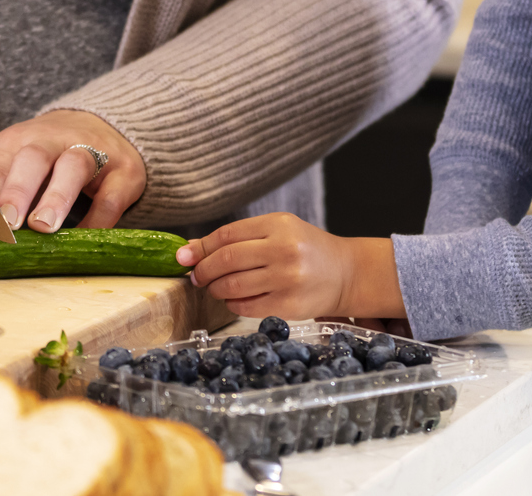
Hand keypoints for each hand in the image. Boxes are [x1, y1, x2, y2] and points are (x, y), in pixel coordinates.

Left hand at [0, 110, 145, 247]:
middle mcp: (51, 140)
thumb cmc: (46, 159)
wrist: (107, 128)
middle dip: (17, 190)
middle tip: (7, 223)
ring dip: (57, 197)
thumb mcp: (9, 173)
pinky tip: (83, 240)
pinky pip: (110, 196)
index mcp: (16, 142)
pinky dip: (98, 220)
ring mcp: (91, 152)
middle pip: (32, 158)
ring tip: (43, 227)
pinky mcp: (123, 171)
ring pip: (74, 167)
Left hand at [176, 214, 405, 320]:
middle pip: (227, 261)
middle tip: (197, 276)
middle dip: (204, 270)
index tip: (185, 257)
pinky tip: (234, 299)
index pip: (227, 235)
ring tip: (215, 288)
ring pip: (233, 286)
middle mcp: (284, 250)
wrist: (346, 273)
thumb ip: (238, 238)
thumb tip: (190, 250)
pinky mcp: (289, 305)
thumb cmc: (307, 249)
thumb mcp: (277, 232)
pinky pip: (246, 307)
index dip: (201, 247)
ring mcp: (288, 279)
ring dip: (215, 289)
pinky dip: (233, 304)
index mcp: (280, 225)